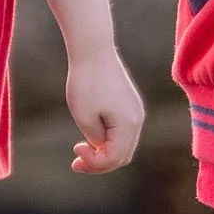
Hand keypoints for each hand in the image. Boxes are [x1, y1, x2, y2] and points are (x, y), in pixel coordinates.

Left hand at [67, 50, 144, 173]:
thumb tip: (102, 149)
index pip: (114, 159)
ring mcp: (136, 111)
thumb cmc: (86, 83)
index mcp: (129, 124)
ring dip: (104, 152)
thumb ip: (95, 141)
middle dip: (99, 163)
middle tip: (76, 162)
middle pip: (123, 156)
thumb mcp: (85, 118)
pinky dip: (108, 140)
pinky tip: (90, 136)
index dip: (94, 163)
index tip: (75, 149)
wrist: (93, 50)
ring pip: (124, 145)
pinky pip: (122, 132)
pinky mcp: (129, 104)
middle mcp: (138, 120)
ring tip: (81, 149)